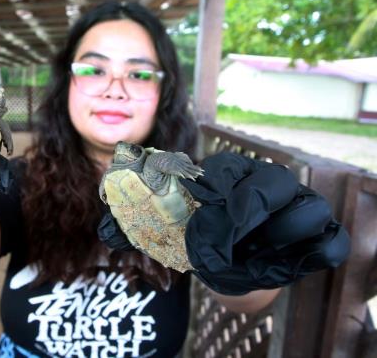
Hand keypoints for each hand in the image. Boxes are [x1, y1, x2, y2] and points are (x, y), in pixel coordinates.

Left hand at [98, 151, 350, 294]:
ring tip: (252, 255)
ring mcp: (298, 208)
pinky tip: (286, 263)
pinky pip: (330, 241)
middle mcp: (266, 184)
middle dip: (245, 211)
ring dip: (278, 237)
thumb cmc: (200, 239)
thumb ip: (136, 229)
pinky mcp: (320, 237)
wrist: (232, 265)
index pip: (224, 171)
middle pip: (272, 181)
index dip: (211, 189)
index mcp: (228, 176)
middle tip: (220, 241)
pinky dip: (316, 252)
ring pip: (307, 208)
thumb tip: (105, 229)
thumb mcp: (168, 234)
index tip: (196, 217)